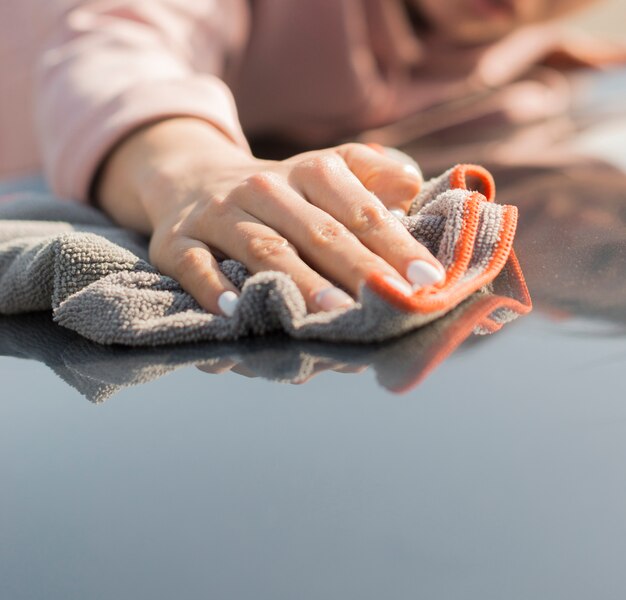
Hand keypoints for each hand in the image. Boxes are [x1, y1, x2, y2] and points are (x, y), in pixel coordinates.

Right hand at [96, 119, 445, 315]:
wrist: (192, 179)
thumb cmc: (279, 193)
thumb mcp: (324, 171)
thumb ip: (372, 176)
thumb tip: (414, 185)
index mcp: (311, 172)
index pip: (360, 210)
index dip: (396, 244)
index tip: (428, 280)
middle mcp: (265, 188)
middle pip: (318, 232)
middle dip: (358, 268)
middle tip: (390, 302)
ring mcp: (219, 215)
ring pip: (264, 249)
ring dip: (300, 282)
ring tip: (331, 315)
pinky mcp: (176, 242)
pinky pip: (195, 266)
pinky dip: (212, 288)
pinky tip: (233, 311)